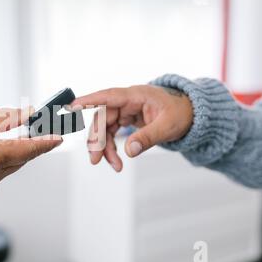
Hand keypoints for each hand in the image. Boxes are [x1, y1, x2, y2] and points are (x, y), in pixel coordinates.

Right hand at [0, 109, 61, 190]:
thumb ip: (5, 118)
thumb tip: (28, 114)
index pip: (29, 150)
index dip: (46, 142)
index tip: (59, 136)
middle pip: (22, 158)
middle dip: (32, 144)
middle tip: (39, 127)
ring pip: (12, 165)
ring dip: (17, 151)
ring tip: (16, 133)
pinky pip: (0, 171)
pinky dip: (4, 158)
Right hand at [72, 85, 192, 171]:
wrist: (189, 114)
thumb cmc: (181, 113)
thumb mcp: (168, 126)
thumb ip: (148, 137)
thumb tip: (129, 151)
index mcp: (135, 95)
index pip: (107, 97)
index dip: (88, 101)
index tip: (71, 107)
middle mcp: (126, 101)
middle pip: (102, 118)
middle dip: (97, 140)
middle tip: (96, 160)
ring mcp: (125, 110)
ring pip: (104, 128)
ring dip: (105, 148)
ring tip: (114, 165)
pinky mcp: (126, 119)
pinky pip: (111, 133)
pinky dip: (112, 148)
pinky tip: (116, 160)